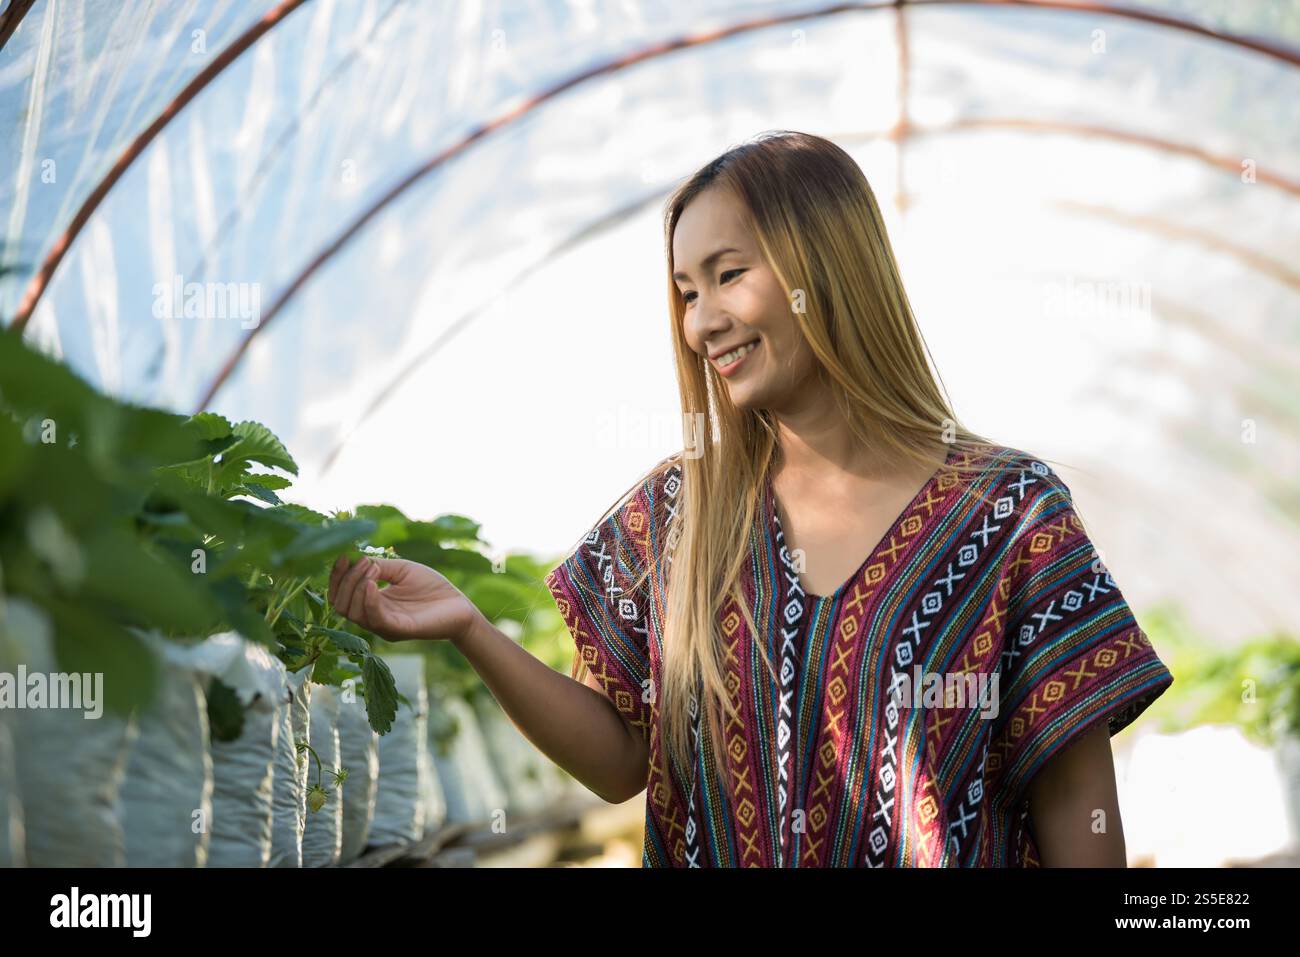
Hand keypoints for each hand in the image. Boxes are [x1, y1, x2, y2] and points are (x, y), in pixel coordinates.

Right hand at [327, 555, 480, 643]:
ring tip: (372, 569)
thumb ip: (379, 566)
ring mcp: (385, 626)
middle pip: (341, 605)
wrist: (461, 606)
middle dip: (345, 581)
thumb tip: (355, 560)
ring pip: (353, 613)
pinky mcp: (400, 630)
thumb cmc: (432, 588)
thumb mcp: (402, 570)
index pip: (340, 596)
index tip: (342, 557)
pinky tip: (372, 584)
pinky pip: (375, 619)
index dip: (336, 577)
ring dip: (356, 587)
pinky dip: (369, 600)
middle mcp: (374, 618)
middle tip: (362, 562)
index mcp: (372, 604)